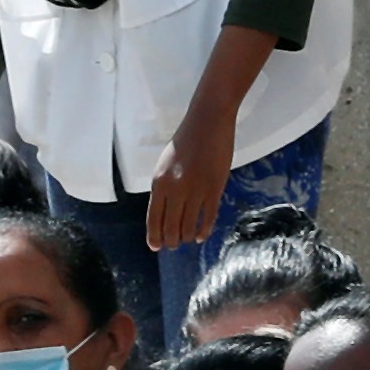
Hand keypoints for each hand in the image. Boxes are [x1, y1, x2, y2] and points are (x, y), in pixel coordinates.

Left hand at [140, 87, 240, 253]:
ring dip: (187, 237)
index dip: (155, 237)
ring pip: (189, 227)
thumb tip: (164, 213)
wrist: (208, 122)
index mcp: (159, 183)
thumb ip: (163, 188)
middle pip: (171, 227)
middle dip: (172, 241)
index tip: (156, 247)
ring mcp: (196, 191)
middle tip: (175, 244)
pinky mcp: (215, 189)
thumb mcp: (165, 165)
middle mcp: (175, 190)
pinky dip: (204, 231)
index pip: (154, 219)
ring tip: (188, 238)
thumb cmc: (186, 141)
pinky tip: (202, 236)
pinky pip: (208, 218)